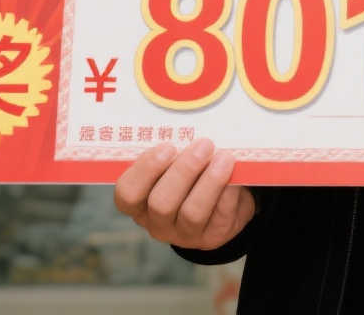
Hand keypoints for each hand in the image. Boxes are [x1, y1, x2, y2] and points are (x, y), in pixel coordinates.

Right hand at [113, 139, 256, 249]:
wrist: (222, 204)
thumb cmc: (190, 176)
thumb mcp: (173, 166)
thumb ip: (173, 153)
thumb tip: (189, 126)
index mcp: (138, 203)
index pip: (128, 193)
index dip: (145, 170)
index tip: (168, 147)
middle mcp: (157, 222)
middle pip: (161, 204)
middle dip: (183, 171)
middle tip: (204, 145)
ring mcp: (185, 234)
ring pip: (192, 213)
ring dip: (210, 181)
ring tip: (224, 157)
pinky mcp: (214, 236)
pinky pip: (221, 215)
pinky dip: (229, 192)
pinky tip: (235, 175)